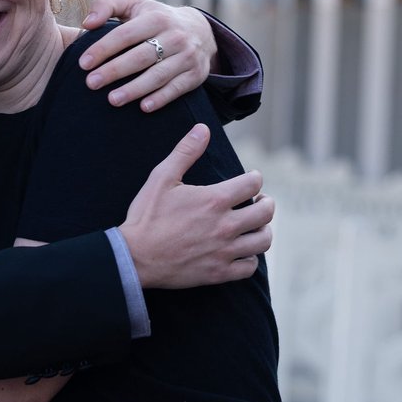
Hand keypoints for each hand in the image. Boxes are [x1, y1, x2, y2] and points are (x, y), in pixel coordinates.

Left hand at [79, 0, 216, 111]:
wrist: (200, 30)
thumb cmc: (153, 18)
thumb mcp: (133, 4)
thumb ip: (106, 6)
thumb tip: (86, 23)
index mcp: (156, 18)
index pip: (126, 34)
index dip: (103, 48)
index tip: (83, 63)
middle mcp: (175, 36)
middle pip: (141, 57)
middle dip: (115, 71)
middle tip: (91, 83)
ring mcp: (187, 56)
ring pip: (159, 75)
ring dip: (135, 89)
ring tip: (112, 100)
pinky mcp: (196, 75)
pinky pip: (177, 88)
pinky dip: (161, 98)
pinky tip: (143, 107)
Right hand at [118, 124, 273, 287]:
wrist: (135, 256)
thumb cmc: (146, 215)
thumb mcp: (162, 177)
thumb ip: (185, 151)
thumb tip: (203, 129)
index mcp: (214, 200)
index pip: (253, 183)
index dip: (255, 177)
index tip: (251, 178)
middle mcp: (225, 226)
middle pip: (266, 212)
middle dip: (267, 202)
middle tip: (261, 201)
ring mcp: (224, 251)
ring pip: (263, 241)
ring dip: (264, 230)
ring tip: (256, 225)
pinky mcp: (219, 272)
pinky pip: (249, 266)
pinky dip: (250, 258)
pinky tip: (242, 250)